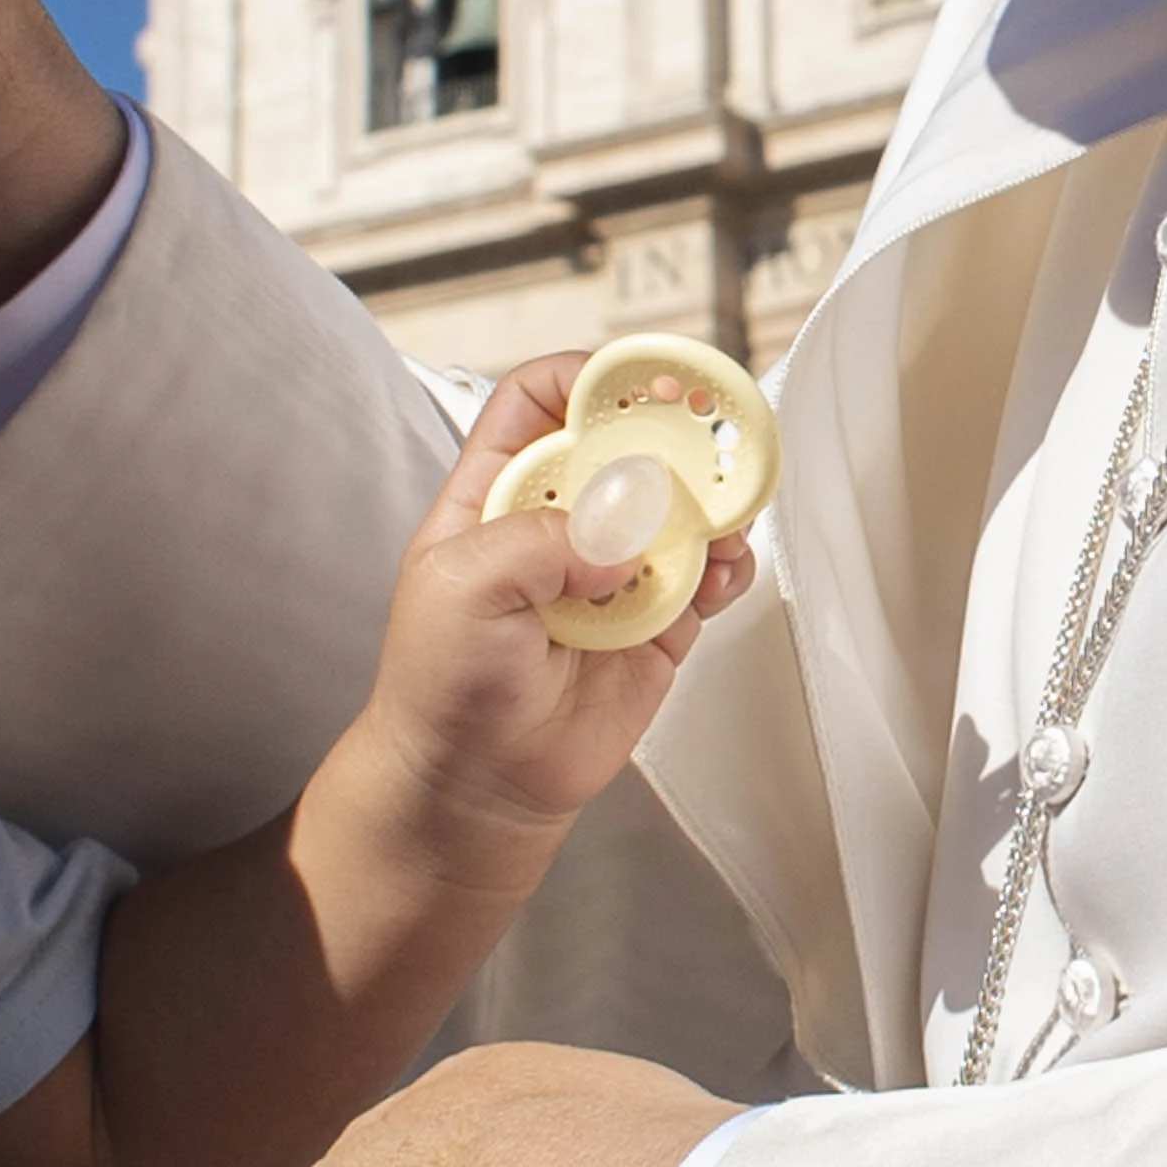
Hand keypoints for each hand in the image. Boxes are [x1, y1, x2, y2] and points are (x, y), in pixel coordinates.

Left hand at [345, 361, 758, 872]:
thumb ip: (538, 540)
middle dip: (671, 432)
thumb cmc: (442, 683)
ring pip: (677, 509)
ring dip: (709, 502)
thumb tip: (624, 527)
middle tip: (709, 429)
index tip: (640, 384)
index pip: (541, 401)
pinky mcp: (655, 624)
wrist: (474, 786)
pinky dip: (724, 567)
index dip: (589, 380)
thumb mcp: (461, 589)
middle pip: (626, 445)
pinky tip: (718, 574)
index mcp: (497, 493)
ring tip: (722, 515)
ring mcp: (612, 572)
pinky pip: (704, 578)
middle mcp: (560, 521)